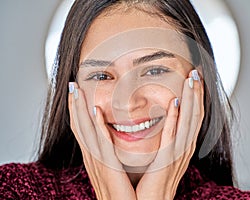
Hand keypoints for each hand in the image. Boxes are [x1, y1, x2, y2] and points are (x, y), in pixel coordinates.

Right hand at [68, 82, 135, 199]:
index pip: (82, 130)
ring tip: (76, 91)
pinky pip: (101, 143)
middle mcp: (92, 158)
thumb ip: (109, 155)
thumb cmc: (122, 192)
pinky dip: (97, 126)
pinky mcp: (109, 167)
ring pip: (85, 131)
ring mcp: (98, 162)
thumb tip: (110, 139)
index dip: (76, 112)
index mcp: (94, 158)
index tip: (76, 94)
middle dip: (74, 106)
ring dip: (80, 110)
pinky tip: (95, 111)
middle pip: (79, 127)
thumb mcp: (112, 169)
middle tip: (71, 86)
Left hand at [136, 70, 203, 198]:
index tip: (195, 78)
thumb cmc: (156, 178)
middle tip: (196, 71)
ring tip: (191, 79)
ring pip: (189, 121)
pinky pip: (173, 135)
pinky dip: (175, 118)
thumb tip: (169, 118)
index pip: (194, 116)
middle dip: (197, 92)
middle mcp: (185, 147)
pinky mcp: (167, 159)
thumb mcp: (165, 154)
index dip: (197, 96)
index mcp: (184, 144)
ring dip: (191, 99)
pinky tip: (176, 102)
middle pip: (196, 114)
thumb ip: (169, 137)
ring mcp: (179, 153)